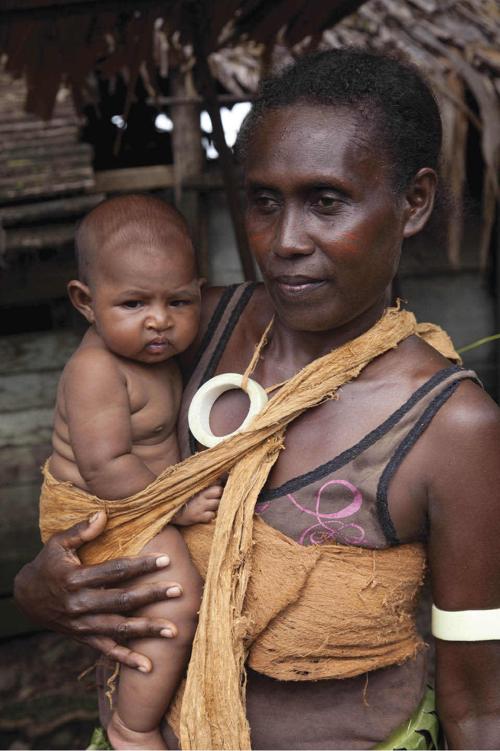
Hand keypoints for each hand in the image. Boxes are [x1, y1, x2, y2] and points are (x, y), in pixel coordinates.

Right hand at [14, 511, 182, 671]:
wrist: (26, 598)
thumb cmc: (48, 564)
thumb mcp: (58, 543)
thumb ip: (81, 530)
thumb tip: (103, 513)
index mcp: (76, 578)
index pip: (114, 571)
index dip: (140, 565)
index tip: (165, 560)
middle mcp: (80, 604)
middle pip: (121, 600)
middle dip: (151, 595)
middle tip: (179, 590)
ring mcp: (82, 624)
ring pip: (119, 628)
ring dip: (147, 630)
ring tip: (174, 630)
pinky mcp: (83, 637)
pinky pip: (107, 650)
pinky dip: (128, 659)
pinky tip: (149, 666)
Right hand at [173, 485, 222, 524]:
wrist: (166, 511)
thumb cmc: (179, 499)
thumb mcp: (189, 488)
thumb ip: (200, 484)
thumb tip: (215, 480)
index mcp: (198, 485)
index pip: (216, 481)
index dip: (218, 484)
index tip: (216, 487)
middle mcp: (200, 494)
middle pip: (219, 491)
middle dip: (220, 494)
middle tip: (215, 498)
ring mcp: (199, 506)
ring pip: (217, 504)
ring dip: (216, 506)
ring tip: (209, 507)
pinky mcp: (197, 516)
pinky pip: (211, 516)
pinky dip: (210, 516)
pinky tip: (205, 515)